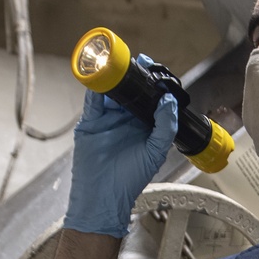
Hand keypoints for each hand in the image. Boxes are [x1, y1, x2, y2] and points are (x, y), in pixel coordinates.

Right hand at [63, 58, 177, 238]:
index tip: (155, 69)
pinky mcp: (90, 123)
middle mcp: (125, 120)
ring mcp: (107, 120)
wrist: (104, 197)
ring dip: (115, 78)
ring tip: (120, 64)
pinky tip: (101, 78)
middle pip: (129, 90)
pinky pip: (93, 102)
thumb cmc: (130, 180)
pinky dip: (96, 89)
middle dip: (133, 75)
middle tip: (139, 62)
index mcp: (143, 125)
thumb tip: (169, 101)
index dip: (151, 83)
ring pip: (111, 92)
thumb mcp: (155, 152)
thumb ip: (165, 127)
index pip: (148, 98)